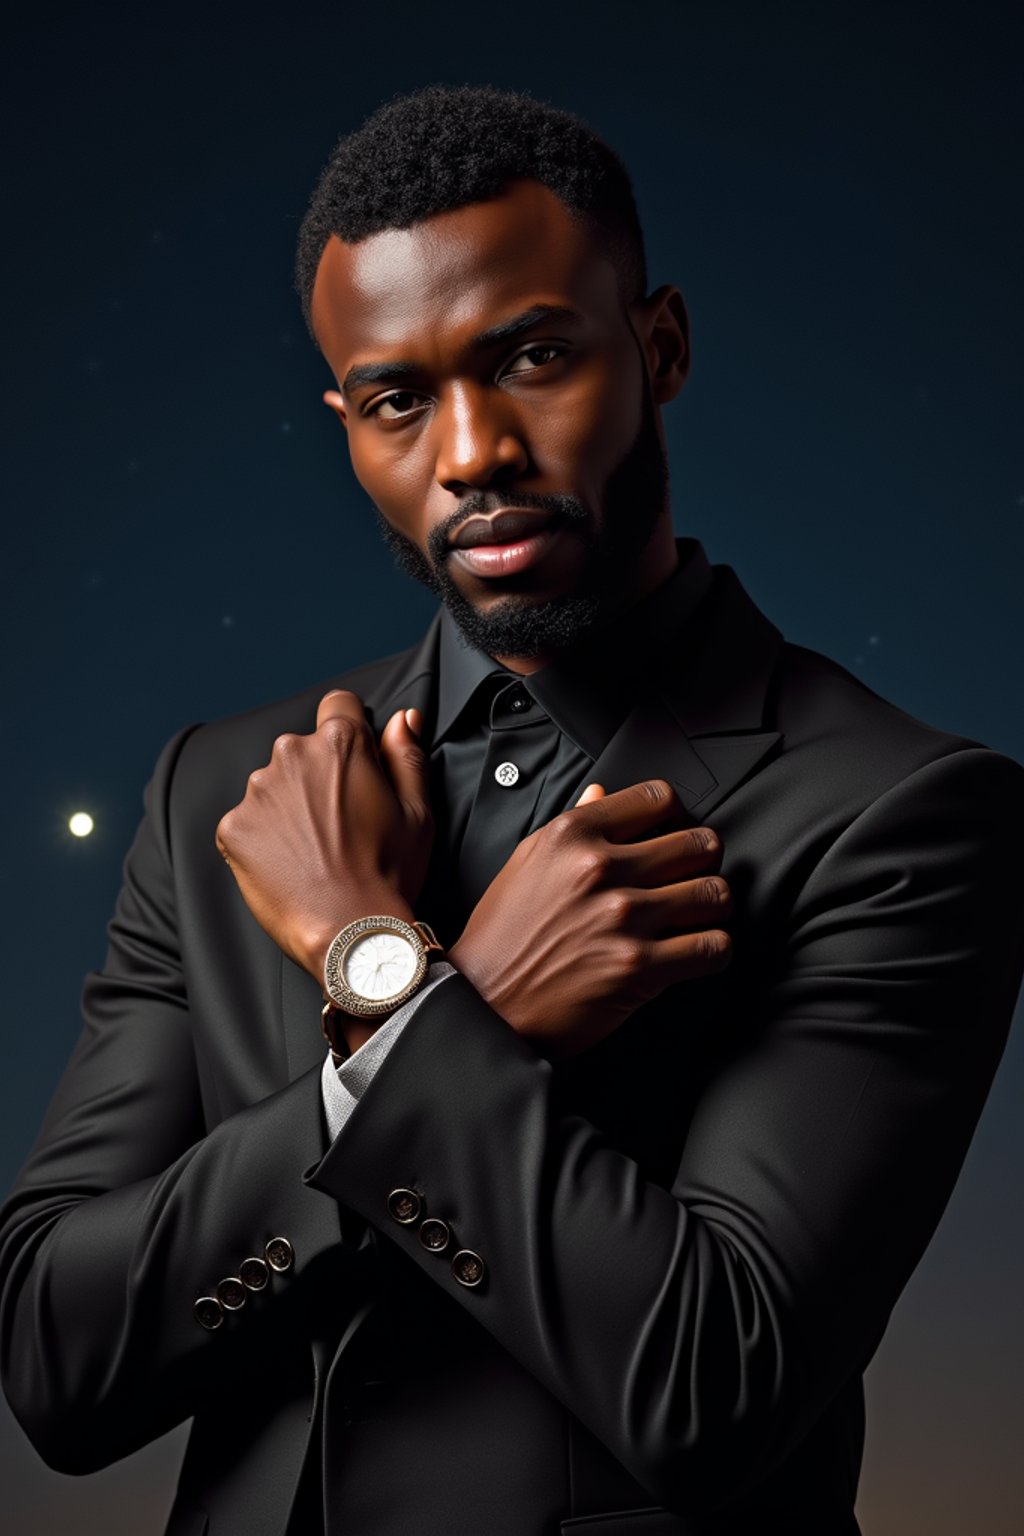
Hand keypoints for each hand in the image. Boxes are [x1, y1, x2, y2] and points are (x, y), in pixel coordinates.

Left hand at [215, 692, 432, 982]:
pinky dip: (263, 838)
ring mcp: (258, 792)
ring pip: (273, 784)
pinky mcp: (234, 827)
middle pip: (303, 749)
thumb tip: (404, 718)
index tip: (355, 765)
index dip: (352, 732)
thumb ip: (407, 754)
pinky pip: (248, 821)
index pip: (339, 706)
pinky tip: (290, 865)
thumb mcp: (417, 811)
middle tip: (339, 822)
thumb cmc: (389, 874)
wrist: (350, 933)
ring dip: (288, 806)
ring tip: (314, 849)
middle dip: (318, 774)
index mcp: (341, 743)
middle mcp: (292, 755)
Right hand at [448, 778, 731, 1061]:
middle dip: (704, 861)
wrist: (484, 1004)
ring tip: (699, 914)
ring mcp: (623, 918)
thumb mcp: (526, 863)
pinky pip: (713, 947)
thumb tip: (603, 794)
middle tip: (694, 875)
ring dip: (713, 906)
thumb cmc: (502, 936)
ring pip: (715, 894)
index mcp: (572, 836)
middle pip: (699, 844)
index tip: (677, 830)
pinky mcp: (640, 968)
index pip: (658, 798)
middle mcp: (600, 870)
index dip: (678, 814)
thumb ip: (573, 824)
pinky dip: (714, 950)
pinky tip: (696, 950)